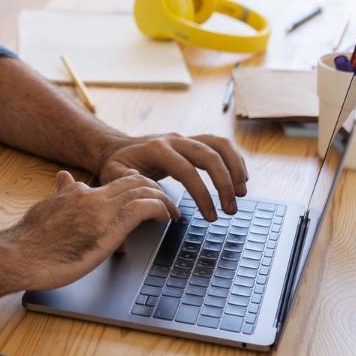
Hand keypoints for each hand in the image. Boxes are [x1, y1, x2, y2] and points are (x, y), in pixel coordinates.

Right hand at [7, 170, 177, 290]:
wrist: (21, 254)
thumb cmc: (30, 241)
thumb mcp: (46, 209)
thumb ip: (61, 195)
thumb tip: (65, 178)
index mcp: (78, 192)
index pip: (115, 180)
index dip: (135, 184)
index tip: (147, 194)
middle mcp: (92, 195)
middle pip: (134, 180)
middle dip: (155, 188)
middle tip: (167, 202)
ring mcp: (101, 210)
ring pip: (143, 190)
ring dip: (164, 199)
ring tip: (173, 211)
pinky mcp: (110, 228)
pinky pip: (144, 208)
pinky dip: (161, 209)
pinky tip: (167, 218)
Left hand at [96, 132, 248, 221]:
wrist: (117, 147)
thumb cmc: (117, 164)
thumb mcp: (114, 175)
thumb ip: (130, 184)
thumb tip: (156, 195)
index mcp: (156, 149)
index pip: (186, 171)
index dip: (202, 194)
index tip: (211, 216)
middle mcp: (174, 140)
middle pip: (209, 155)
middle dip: (224, 183)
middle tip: (231, 209)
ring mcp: (185, 139)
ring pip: (219, 144)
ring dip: (235, 168)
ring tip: (242, 193)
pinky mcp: (193, 142)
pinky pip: (220, 144)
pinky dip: (234, 159)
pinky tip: (240, 178)